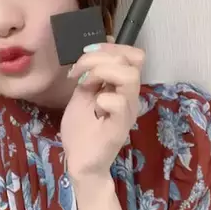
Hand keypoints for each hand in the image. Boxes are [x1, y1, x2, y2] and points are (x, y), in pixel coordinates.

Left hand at [60, 36, 144, 180]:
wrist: (79, 162)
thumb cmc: (81, 130)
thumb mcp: (81, 95)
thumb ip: (89, 75)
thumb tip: (94, 49)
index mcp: (122, 87)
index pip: (132, 55)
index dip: (109, 47)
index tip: (83, 56)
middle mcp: (130, 96)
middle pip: (131, 60)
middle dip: (98, 58)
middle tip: (78, 74)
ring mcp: (127, 111)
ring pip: (129, 76)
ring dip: (101, 73)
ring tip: (85, 86)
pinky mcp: (120, 126)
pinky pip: (120, 102)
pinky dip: (103, 98)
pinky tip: (94, 107)